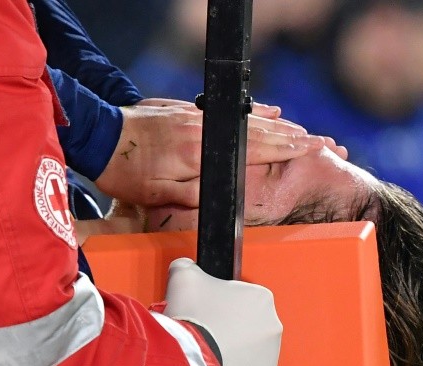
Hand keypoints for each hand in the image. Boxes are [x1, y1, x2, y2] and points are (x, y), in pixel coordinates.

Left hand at [94, 100, 323, 207]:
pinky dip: (252, 112)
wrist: (99, 137)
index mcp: (201, 152)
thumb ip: (194, 194)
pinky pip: (227, 111)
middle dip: (295, 137)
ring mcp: (195, 116)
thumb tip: (223, 196)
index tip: (315, 147)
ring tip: (303, 131)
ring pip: (247, 119)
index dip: (289, 149)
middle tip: (323, 142)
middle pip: (260, 131)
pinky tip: (267, 110)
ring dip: (279, 125)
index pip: (256, 148)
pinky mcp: (186, 111)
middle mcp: (203, 129)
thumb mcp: (159, 194)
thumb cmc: (127, 171)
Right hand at [162, 258, 281, 365]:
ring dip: (234, 352)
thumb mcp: (183, 277)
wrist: (191, 358)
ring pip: (250, 351)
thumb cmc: (193, 318)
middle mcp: (274, 325)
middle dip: (229, 329)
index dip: (219, 305)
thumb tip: (185, 267)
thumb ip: (187, 266)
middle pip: (247, 325)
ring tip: (211, 354)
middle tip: (206, 334)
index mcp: (261, 297)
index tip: (206, 313)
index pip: (239, 299)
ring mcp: (273, 355)